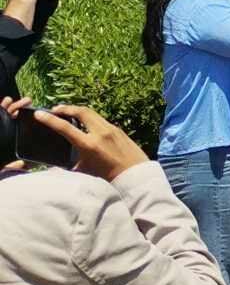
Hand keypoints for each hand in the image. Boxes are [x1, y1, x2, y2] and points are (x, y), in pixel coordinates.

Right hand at [32, 103, 147, 181]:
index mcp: (89, 145)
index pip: (65, 128)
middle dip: (66, 108)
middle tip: (55, 110)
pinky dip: (90, 118)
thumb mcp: (84, 171)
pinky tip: (85, 123)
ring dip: (78, 111)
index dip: (50, 119)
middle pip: (81, 111)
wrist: (135, 175)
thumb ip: (70, 163)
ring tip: (68, 113)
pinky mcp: (119, 129)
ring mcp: (111, 129)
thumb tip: (56, 163)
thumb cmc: (109, 176)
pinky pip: (101, 119)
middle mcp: (100, 133)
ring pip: (92, 113)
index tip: (39, 114)